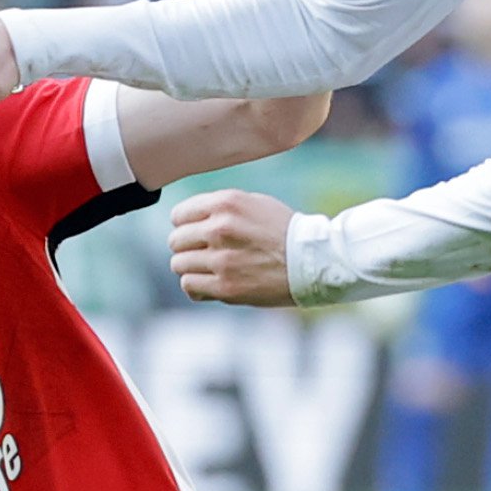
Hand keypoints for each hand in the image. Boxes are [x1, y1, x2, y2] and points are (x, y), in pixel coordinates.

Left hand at [170, 189, 299, 307]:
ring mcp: (222, 259)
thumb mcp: (254, 203)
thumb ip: (220, 207)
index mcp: (227, 203)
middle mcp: (220, 228)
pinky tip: (209, 284)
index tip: (195, 234)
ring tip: (209, 269)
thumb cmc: (285, 231)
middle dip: (187, 248)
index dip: (185, 226)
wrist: (314, 261)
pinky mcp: (226, 287)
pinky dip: (196, 286)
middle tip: (204, 254)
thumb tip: (188, 219)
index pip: (179, 215)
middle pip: (176, 241)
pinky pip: (189, 285)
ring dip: (191, 268)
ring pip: (179, 264)